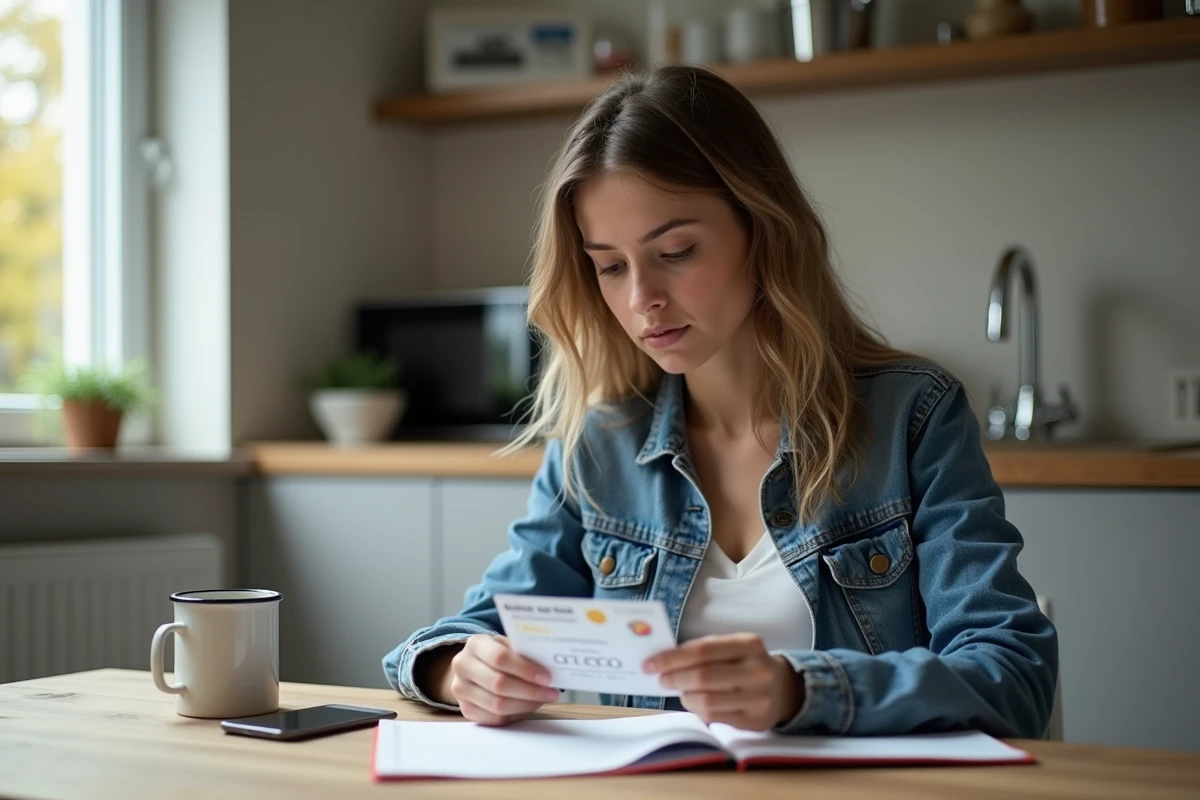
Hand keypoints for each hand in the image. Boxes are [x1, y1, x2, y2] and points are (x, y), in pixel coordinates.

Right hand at [445, 635, 560, 725]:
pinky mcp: (466, 710)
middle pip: (499, 684)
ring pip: (497, 705)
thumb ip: (523, 652)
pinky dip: (516, 714)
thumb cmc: (497, 654)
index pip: (500, 658)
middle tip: (552, 692)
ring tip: (544, 699)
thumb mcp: (507, 645)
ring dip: (526, 704)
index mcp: (475, 644)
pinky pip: (494, 718)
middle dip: (530, 690)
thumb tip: (552, 665)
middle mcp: (462, 666)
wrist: (474, 667)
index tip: (547, 677)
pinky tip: (529, 706)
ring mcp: (460, 690)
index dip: (525, 669)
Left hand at [643, 633, 802, 730]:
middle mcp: (758, 670)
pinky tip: (693, 702)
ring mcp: (758, 697)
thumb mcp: (732, 648)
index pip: (703, 650)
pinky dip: (697, 709)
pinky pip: (715, 717)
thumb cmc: (745, 664)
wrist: (783, 689)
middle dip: (674, 677)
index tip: (650, 663)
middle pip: (703, 676)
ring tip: (679, 690)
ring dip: (685, 696)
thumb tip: (661, 659)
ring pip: (707, 700)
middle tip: (660, 678)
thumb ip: (703, 651)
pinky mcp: (754, 720)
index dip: (672, 657)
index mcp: (750, 644)